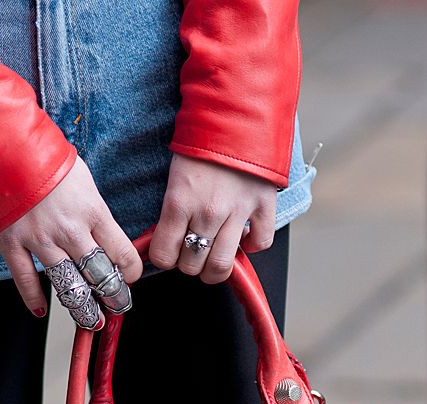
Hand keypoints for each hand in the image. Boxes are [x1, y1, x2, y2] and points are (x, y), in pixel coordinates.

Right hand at [0, 156, 142, 317]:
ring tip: (91, 320)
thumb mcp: (81, 177)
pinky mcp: (11, 243)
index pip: (122, 253)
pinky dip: (33, 298)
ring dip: (82, 309)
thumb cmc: (40, 154)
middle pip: (100, 275)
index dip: (131, 271)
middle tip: (117, 305)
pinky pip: (26, 279)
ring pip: (68, 286)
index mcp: (92, 210)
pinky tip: (40, 310)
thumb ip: (92, 209)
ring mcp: (40, 239)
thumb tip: (102, 232)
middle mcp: (70, 230)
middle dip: (113, 296)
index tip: (130, 277)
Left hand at [148, 152, 277, 283]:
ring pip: (221, 265)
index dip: (165, 258)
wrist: (236, 112)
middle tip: (191, 252)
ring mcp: (238, 212)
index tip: (169, 251)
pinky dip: (251, 246)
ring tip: (213, 257)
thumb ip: (171, 210)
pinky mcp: (263, 206)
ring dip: (214, 268)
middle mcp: (207, 212)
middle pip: (192, 265)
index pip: (164, 256)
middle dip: (189, 264)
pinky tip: (244, 238)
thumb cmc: (201, 142)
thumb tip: (163, 240)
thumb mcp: (174, 176)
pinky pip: (259, 244)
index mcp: (179, 202)